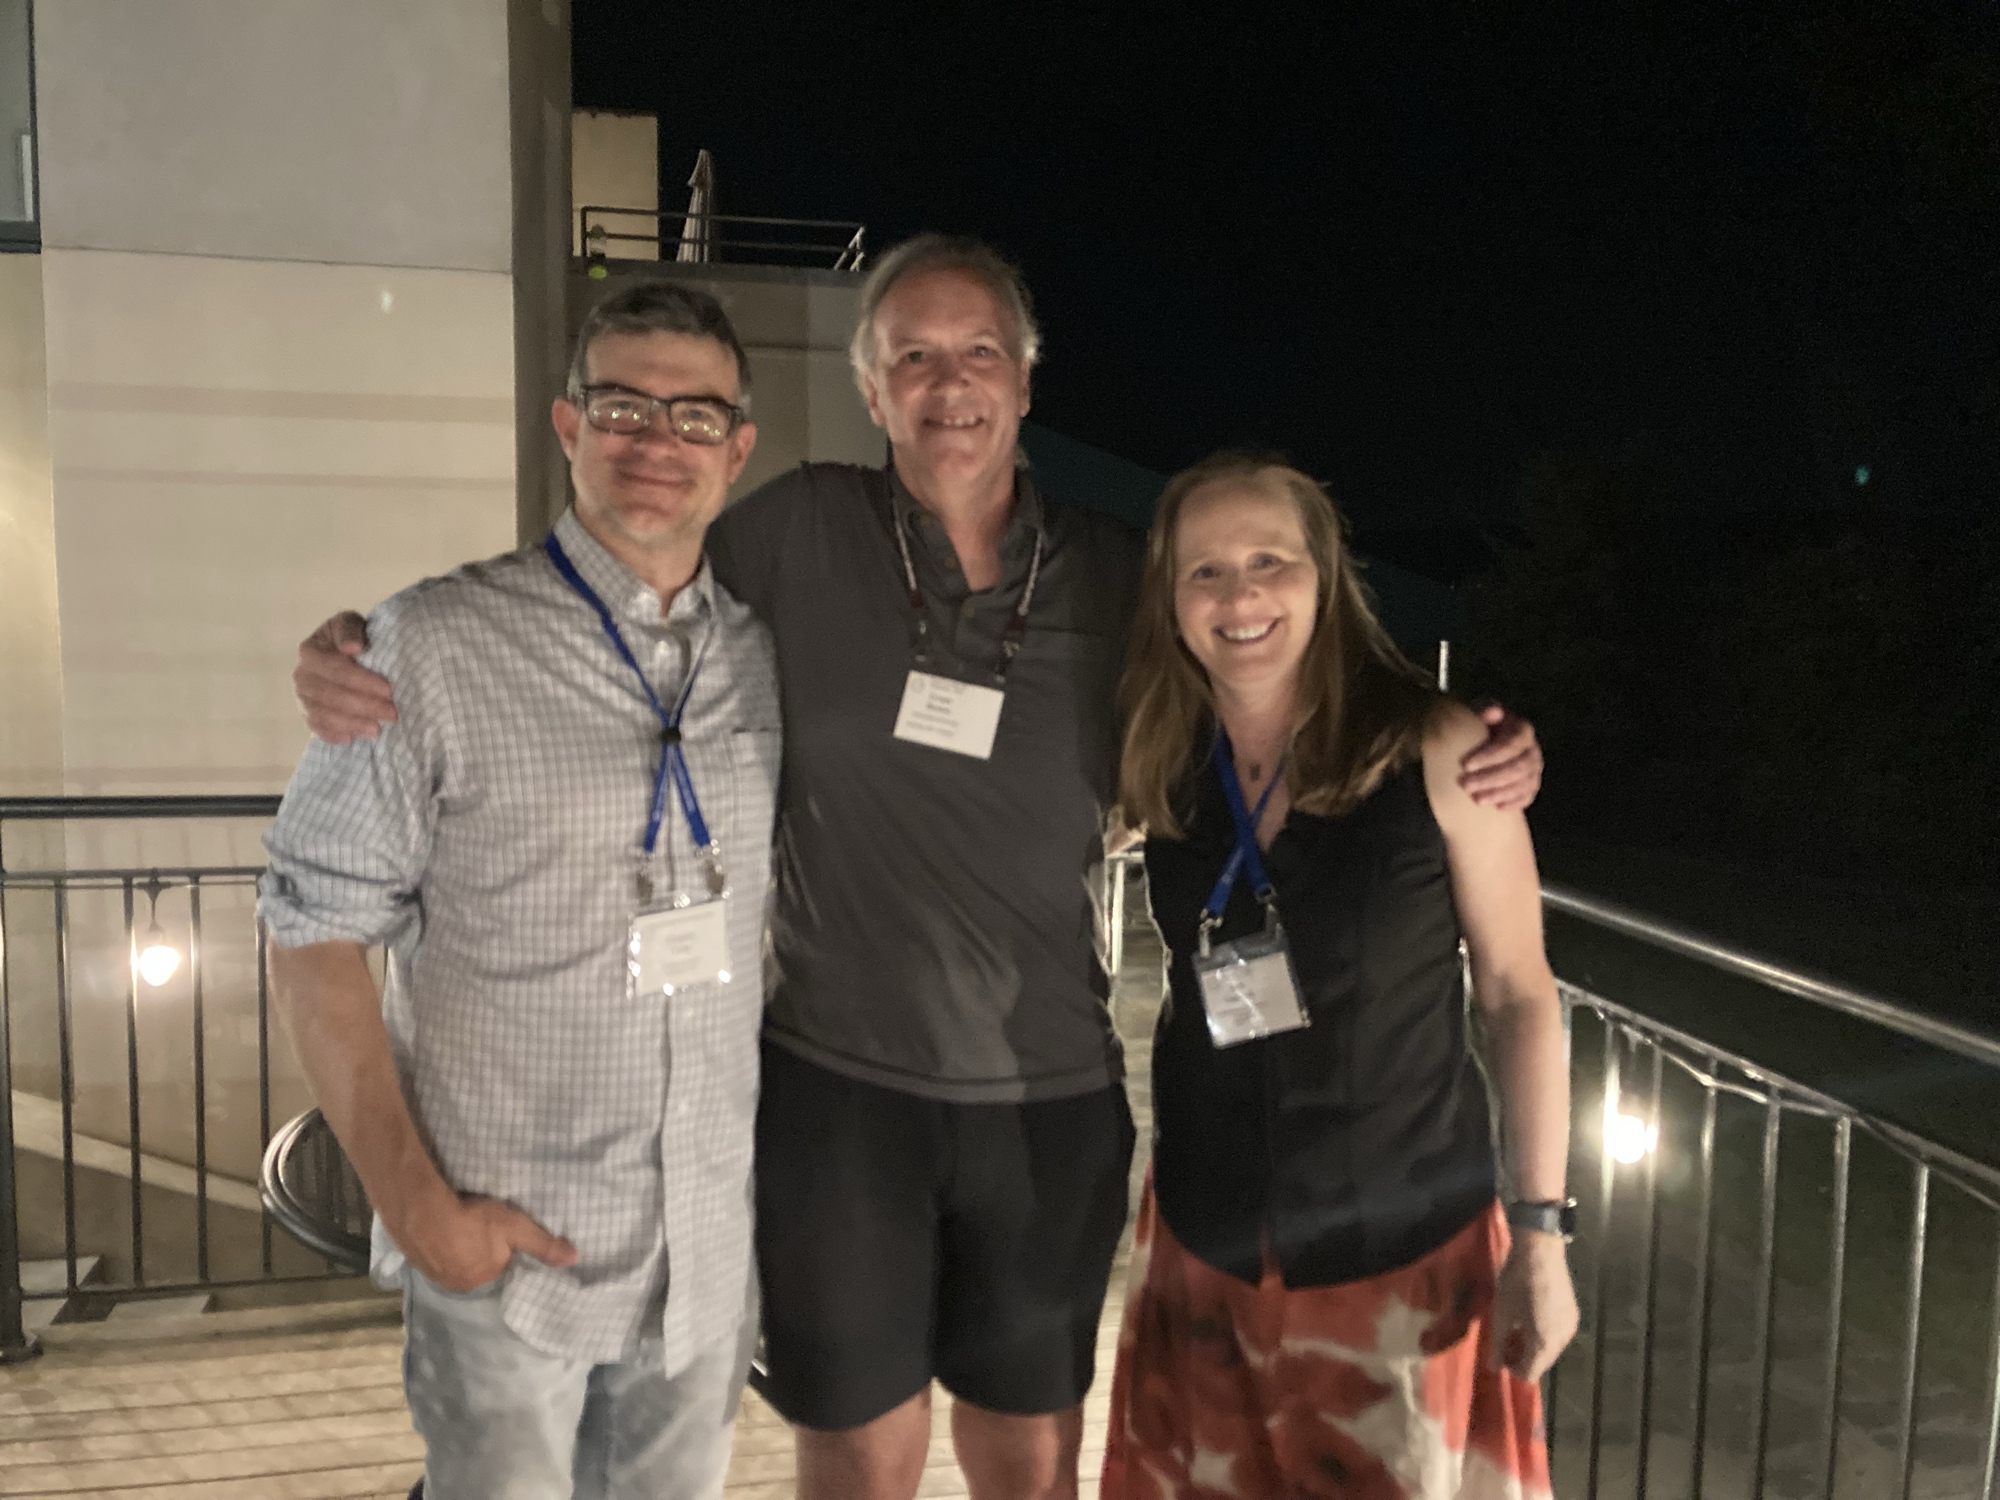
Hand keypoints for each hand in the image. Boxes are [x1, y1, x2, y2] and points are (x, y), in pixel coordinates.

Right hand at [295, 611, 396, 742]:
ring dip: (352, 723)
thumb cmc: (351, 637)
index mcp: (310, 651)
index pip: (335, 669)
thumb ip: (351, 630)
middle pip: (330, 695)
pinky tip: (352, 738)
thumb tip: (353, 647)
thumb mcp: (351, 624)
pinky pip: (317, 728)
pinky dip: (333, 734)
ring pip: (323, 715)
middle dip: (363, 706)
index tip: (389, 690)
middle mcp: (301, 675)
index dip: (362, 681)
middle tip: (392, 713)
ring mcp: (302, 697)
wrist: (344, 652)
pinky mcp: (307, 714)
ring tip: (377, 729)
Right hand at [397, 1189, 578, 1292]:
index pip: (500, 1265)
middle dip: (479, 1250)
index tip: (498, 1233)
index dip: (502, 1248)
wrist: (423, 1212)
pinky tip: (437, 1231)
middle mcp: (461, 1284)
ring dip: (456, 1249)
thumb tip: (575, 1259)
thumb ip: (544, 1244)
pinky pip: (433, 1257)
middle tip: (477, 1227)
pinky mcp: (415, 1263)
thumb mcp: (516, 1228)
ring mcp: (436, 1275)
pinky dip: (437, 1247)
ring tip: (457, 1227)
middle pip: (477, 1266)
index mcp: (486, 1277)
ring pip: (454, 1263)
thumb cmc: (475, 1220)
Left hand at [1458, 705, 1542, 810]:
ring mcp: (1534, 769)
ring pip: (1525, 784)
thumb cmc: (1478, 724)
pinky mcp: (1531, 785)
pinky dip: (1514, 803)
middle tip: (1465, 785)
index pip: (1511, 743)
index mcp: (1521, 729)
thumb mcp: (1477, 713)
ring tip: (1476, 799)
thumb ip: (1483, 710)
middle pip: (1519, 767)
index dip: (1490, 755)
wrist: (1481, 740)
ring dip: (1500, 792)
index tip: (1465, 764)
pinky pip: (1528, 796)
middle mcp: (1532, 749)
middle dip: (1491, 778)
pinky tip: (1497, 807)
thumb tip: (1493, 711)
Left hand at [1490, 1231, 1577, 1382]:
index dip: (1511, 1367)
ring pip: (1550, 1350)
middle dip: (1521, 1355)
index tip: (1499, 1350)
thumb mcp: (1500, 1314)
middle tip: (1505, 1336)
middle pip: (1541, 1363)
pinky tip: (1531, 1315)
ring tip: (1516, 1324)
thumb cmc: (1516, 1282)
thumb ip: (1497, 1345)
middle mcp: (1563, 1340)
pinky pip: (1557, 1335)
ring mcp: (1571, 1327)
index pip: (1529, 1373)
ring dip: (1532, 1345)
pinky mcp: (1574, 1315)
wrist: (1540, 1250)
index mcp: (1544, 1342)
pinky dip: (1544, 1334)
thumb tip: (1493, 1368)